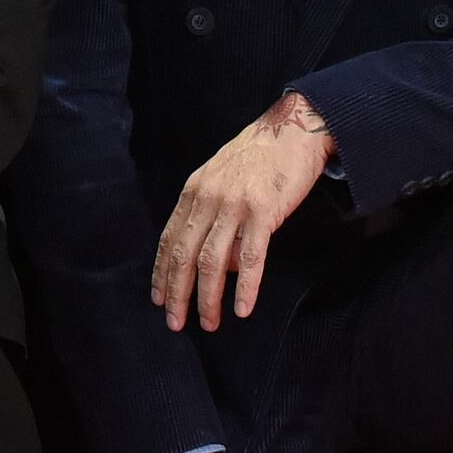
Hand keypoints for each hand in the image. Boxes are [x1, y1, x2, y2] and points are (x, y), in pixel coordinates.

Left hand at [154, 97, 336, 333]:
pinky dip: (246, 287)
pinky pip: (250, 257)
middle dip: (177, 293)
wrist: (293, 130)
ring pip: (213, 262)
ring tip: (208, 323)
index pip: (169, 239)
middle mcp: (208, 198)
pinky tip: (242, 308)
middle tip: (176, 323)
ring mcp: (234, 205)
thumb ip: (210, 212)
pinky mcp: (262, 211)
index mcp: (194, 191)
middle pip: (184, 255)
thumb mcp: (221, 178)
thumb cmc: (260, 156)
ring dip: (208, 298)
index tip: (159, 299)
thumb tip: (215, 258)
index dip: (162, 272)